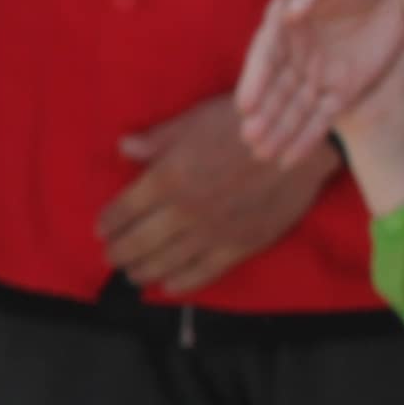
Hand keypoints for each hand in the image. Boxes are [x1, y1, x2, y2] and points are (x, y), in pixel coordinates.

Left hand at [100, 94, 332, 296]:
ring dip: (142, 271)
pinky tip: (168, 285)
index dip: (108, 221)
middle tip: (111, 256)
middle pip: (138, 241)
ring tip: (133, 273)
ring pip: (165, 262)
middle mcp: (185, 210)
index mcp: (170, 176)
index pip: (124, 208)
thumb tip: (125, 148)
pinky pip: (202, 273)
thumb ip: (160, 139)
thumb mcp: (198, 119)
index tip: (101, 229)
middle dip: (119, 252)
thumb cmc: (248, 125)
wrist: (302, 148)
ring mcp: (212, 233)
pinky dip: (180, 283)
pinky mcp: (238, 248)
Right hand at [236, 0, 403, 161]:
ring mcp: (317, 74)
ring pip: (293, 109)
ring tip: (262, 154)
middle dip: (263, 114)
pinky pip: (321, 118)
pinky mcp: (341, 90)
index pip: (266, 56)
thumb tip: (291, 13)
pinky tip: (288, 159)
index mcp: (285, 24)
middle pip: (275, 89)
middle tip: (250, 138)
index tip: (246, 105)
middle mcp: (295, 54)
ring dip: (279, 131)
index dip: (256, 80)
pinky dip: (306, 138)